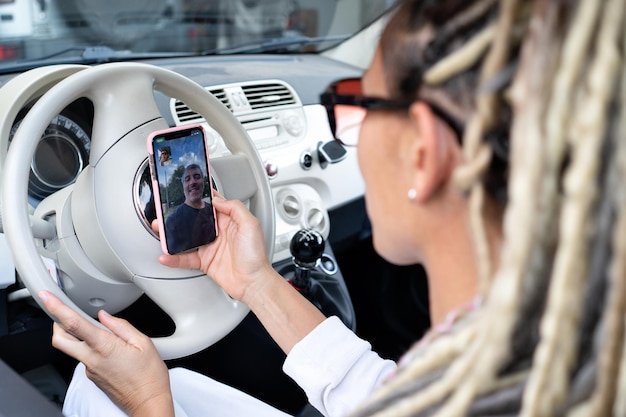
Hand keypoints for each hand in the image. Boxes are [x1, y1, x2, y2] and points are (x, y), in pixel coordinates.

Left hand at [38, 290, 173, 416]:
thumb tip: (105, 316)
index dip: (57, 308)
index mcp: (105, 347)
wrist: (148, 402)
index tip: (46, 297)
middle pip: (60, 339)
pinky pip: (84, 357)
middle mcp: (92, 359)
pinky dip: (90, 348)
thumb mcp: (143, 343)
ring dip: (76, 335)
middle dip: (56, 323)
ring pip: (71, 348)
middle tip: (65, 312)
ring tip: (98, 331)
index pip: (73, 324)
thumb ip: (121, 326)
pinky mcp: (92, 376)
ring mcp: (89, 370)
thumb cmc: (149, 376)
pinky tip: (109, 349)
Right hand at [158, 195, 273, 303]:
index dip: (200, 198)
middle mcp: (218, 232)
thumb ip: (235, 208)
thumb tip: (218, 200)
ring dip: (172, 234)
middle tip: (166, 209)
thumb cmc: (255, 256)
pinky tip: (166, 255)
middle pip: (195, 220)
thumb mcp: (251, 225)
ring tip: (159, 228)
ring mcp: (210, 247)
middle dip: (180, 214)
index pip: (212, 205)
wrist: (253, 282)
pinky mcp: (205, 262)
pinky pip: (186, 259)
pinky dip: (174, 258)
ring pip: (186, 237)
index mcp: (230, 221)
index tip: (187, 191)